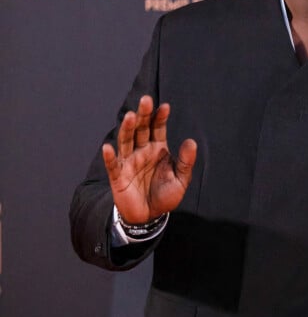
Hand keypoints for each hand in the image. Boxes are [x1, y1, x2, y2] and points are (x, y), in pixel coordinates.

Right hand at [102, 95, 196, 223]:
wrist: (150, 216)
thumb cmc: (165, 195)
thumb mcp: (181, 179)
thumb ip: (186, 161)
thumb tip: (191, 141)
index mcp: (157, 148)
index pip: (158, 128)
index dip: (160, 117)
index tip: (165, 106)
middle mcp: (142, 151)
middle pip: (141, 129)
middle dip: (143, 115)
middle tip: (146, 100)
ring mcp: (129, 162)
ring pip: (126, 141)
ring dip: (127, 129)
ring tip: (130, 116)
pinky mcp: (118, 176)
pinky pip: (113, 165)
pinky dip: (110, 157)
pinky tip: (107, 147)